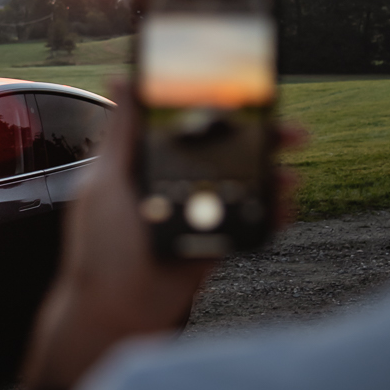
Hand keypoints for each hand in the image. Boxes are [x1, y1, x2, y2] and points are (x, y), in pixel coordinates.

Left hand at [19, 86, 304, 389]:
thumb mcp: (106, 181)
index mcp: (151, 162)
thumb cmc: (100, 249)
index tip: (248, 92)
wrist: (116, 311)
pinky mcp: (216, 241)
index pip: (190, 125)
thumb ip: (121, 134)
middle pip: (229, 152)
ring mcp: (201, 212)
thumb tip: (120, 78)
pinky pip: (252, 221)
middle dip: (262, 140)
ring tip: (290, 175)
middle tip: (290, 132)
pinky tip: (286, 205)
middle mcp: (179, 182)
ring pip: (246, 185)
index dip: (221, 108)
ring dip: (274, 176)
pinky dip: (273, 212)